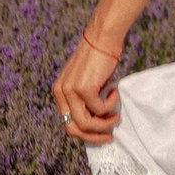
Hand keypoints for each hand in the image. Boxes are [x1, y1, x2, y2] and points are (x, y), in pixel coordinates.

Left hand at [53, 31, 124, 145]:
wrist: (102, 37)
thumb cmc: (99, 60)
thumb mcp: (86, 83)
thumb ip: (84, 101)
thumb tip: (96, 124)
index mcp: (59, 93)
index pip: (67, 124)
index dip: (85, 134)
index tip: (101, 134)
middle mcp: (61, 93)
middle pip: (73, 129)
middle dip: (93, 137)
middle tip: (109, 135)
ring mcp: (71, 91)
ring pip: (86, 123)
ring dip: (104, 124)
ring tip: (115, 116)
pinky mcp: (84, 88)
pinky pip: (99, 109)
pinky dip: (110, 104)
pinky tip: (114, 91)